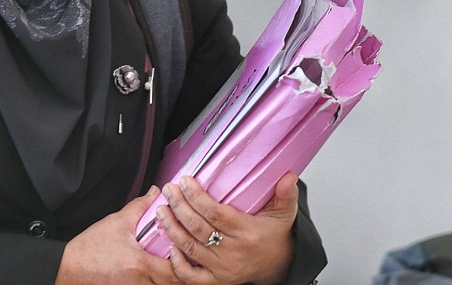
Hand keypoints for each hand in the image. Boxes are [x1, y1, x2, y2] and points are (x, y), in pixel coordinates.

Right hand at [55, 186, 177, 284]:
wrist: (71, 267)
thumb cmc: (91, 247)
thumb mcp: (117, 222)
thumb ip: (139, 207)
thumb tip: (155, 193)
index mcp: (140, 264)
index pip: (174, 270)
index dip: (184, 261)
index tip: (185, 249)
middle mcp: (140, 281)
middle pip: (172, 283)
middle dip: (180, 272)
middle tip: (184, 256)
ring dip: (168, 278)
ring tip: (170, 262)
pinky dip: (155, 281)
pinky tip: (155, 271)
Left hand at [153, 172, 297, 284]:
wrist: (277, 265)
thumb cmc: (274, 236)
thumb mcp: (284, 214)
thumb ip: (286, 195)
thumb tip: (289, 176)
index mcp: (247, 232)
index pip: (216, 213)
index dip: (197, 197)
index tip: (184, 181)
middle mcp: (233, 252)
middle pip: (198, 228)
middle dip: (179, 207)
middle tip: (168, 190)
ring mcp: (223, 268)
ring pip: (190, 248)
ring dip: (172, 228)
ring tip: (161, 209)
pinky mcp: (216, 280)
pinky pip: (192, 276)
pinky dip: (178, 264)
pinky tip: (169, 246)